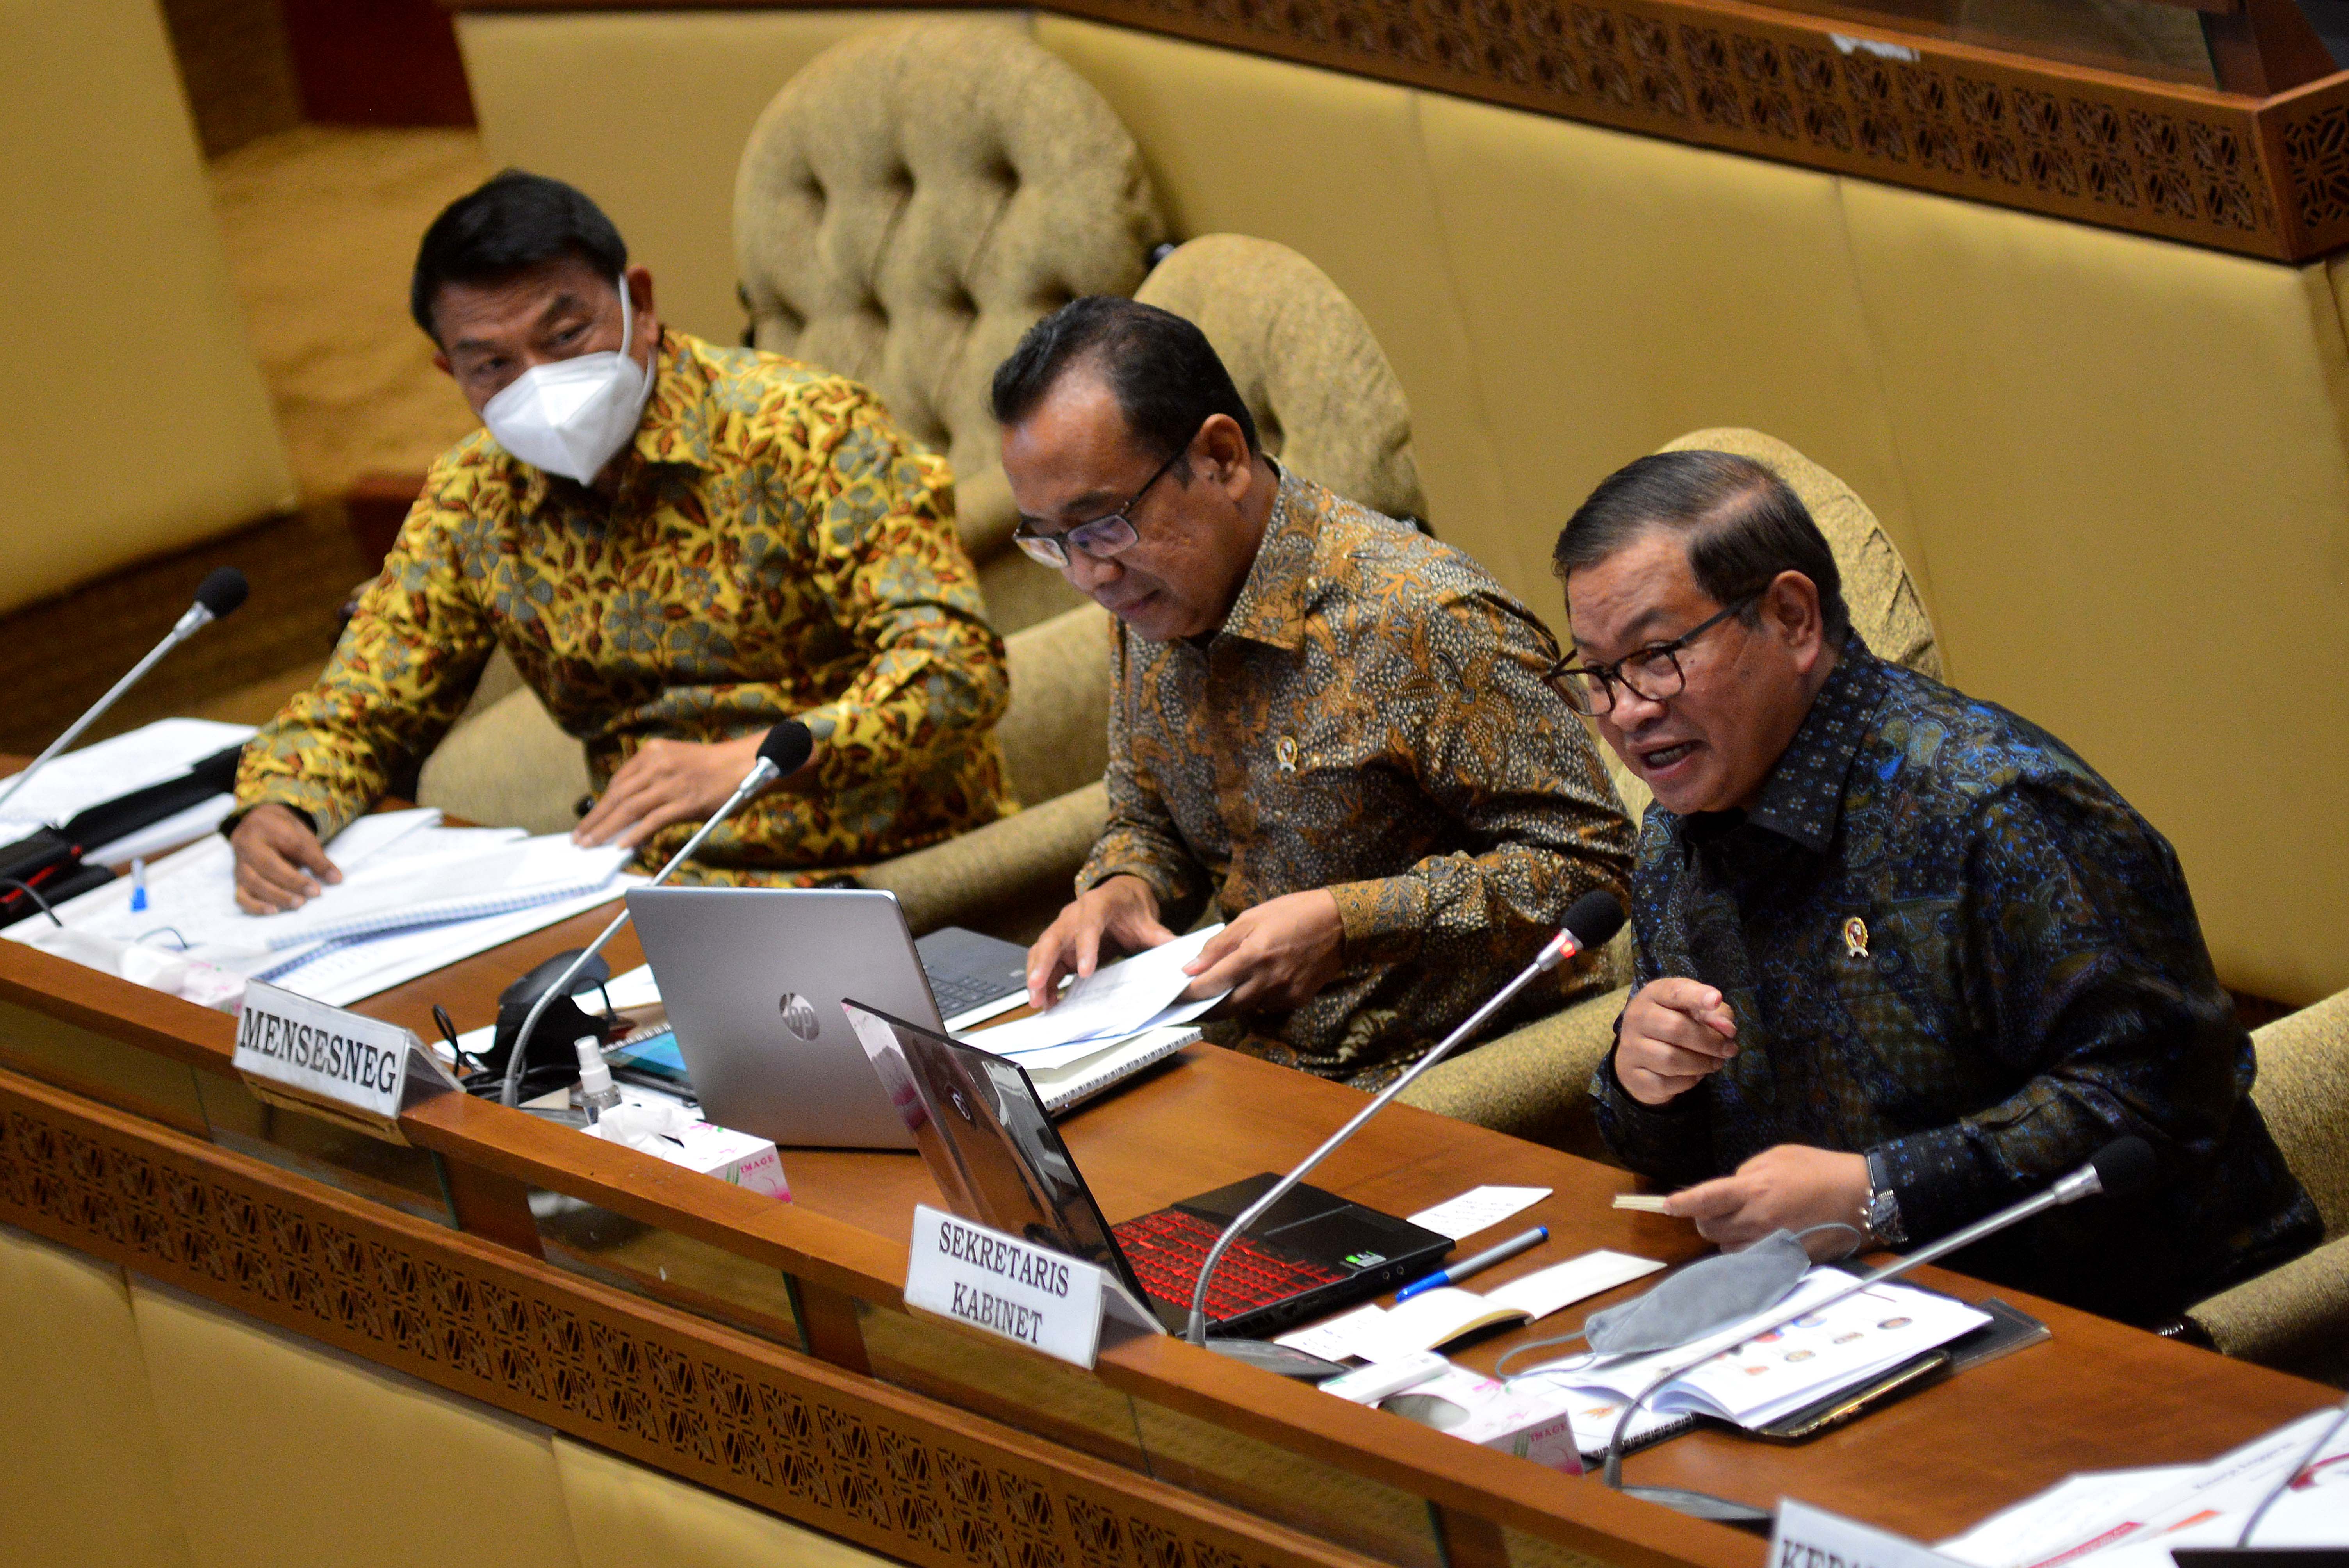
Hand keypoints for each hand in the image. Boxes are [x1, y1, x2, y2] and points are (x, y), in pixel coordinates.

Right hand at [231, 804, 342, 913]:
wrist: (257, 826)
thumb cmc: (283, 833)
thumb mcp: (302, 837)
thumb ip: (317, 858)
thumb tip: (336, 879)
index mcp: (265, 827)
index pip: (291, 846)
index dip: (311, 863)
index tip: (328, 881)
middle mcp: (247, 845)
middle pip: (267, 866)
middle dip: (292, 883)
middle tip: (313, 894)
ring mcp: (240, 865)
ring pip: (253, 883)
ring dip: (276, 896)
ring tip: (298, 904)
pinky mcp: (238, 881)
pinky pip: (241, 896)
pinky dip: (255, 906)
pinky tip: (273, 911)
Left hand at [574, 734, 778, 850]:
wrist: (747, 762)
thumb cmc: (714, 766)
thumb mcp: (677, 762)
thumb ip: (653, 781)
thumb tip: (632, 814)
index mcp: (653, 752)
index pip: (618, 781)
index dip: (601, 804)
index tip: (590, 820)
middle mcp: (658, 764)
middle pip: (617, 796)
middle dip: (596, 820)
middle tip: (579, 838)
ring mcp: (671, 783)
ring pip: (629, 809)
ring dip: (607, 830)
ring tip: (591, 845)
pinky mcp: (685, 801)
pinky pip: (653, 820)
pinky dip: (635, 834)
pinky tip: (623, 845)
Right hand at [1026, 876, 1177, 1008]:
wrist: (1120, 896)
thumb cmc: (1131, 908)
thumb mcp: (1148, 922)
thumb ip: (1162, 938)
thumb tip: (1184, 955)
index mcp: (1098, 905)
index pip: (1089, 925)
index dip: (1085, 947)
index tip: (1085, 972)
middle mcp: (1073, 915)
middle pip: (1053, 937)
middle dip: (1044, 963)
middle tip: (1038, 986)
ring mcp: (1062, 929)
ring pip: (1042, 950)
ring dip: (1037, 975)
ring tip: (1037, 1001)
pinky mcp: (1059, 944)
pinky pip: (1044, 961)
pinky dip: (1042, 980)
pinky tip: (1045, 1000)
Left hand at [1180, 889, 1342, 1012]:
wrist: (1341, 923)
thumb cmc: (1293, 913)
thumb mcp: (1250, 918)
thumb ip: (1219, 946)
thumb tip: (1190, 968)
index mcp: (1253, 957)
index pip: (1210, 985)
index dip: (1188, 993)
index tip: (1173, 994)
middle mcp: (1267, 981)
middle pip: (1225, 1008)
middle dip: (1204, 1008)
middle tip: (1189, 1003)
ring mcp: (1284, 994)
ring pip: (1246, 1008)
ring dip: (1230, 1002)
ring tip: (1222, 988)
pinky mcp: (1297, 1000)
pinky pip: (1267, 1006)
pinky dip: (1255, 997)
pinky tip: (1256, 982)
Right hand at [1614, 977, 1738, 1104]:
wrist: (1639, 1056)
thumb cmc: (1673, 1025)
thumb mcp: (1695, 1011)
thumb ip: (1716, 1014)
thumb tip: (1728, 1030)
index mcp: (1653, 994)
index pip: (1674, 991)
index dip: (1697, 996)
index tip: (1716, 999)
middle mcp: (1637, 1018)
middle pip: (1676, 1028)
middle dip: (1710, 1041)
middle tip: (1730, 1049)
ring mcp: (1631, 1048)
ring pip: (1671, 1060)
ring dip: (1702, 1064)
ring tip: (1716, 1063)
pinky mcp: (1634, 1076)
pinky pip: (1666, 1083)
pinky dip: (1688, 1081)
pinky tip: (1694, 1075)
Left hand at [1667, 1145, 1871, 1259]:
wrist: (1861, 1197)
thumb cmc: (1820, 1169)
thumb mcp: (1778, 1157)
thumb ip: (1747, 1174)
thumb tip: (1730, 1189)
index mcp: (1754, 1190)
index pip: (1706, 1199)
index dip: (1683, 1203)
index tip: (1667, 1205)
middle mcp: (1758, 1221)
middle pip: (1709, 1229)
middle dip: (1705, 1218)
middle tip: (1716, 1208)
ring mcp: (1771, 1244)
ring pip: (1727, 1249)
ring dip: (1726, 1236)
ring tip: (1744, 1221)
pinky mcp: (1784, 1260)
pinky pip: (1750, 1262)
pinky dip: (1746, 1252)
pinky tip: (1758, 1237)